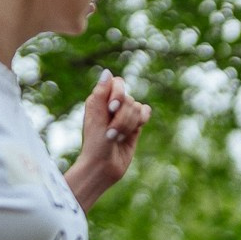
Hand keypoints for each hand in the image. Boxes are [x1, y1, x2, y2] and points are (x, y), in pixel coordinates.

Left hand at [65, 74, 152, 207]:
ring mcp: (124, 115)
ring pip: (137, 108)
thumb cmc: (95, 144)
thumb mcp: (96, 118)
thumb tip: (107, 72)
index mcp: (99, 100)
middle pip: (129, 99)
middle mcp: (112, 105)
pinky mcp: (135, 125)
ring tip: (117, 138)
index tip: (112, 109)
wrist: (103, 166)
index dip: (118, 94)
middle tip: (111, 134)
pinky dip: (141, 120)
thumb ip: (101, 94)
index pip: (117, 83)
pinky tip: (135, 130)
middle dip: (122, 118)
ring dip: (128, 125)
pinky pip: (145, 113)